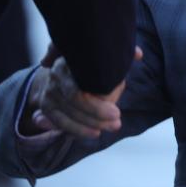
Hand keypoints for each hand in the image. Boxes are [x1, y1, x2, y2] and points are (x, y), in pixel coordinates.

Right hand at [21, 46, 141, 138]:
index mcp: (69, 61)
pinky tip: (95, 132)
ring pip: (68, 115)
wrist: (60, 67)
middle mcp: (55, 75)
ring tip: (111, 127)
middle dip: (97, 116)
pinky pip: (61, 123)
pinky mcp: (47, 106)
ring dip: (90, 125)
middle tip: (117, 122)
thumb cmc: (88, 60)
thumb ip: (120, 54)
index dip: (97, 106)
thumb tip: (139, 54)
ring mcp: (49, 92)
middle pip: (75, 102)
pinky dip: (77, 130)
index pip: (79, 91)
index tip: (116, 112)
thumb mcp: (101, 54)